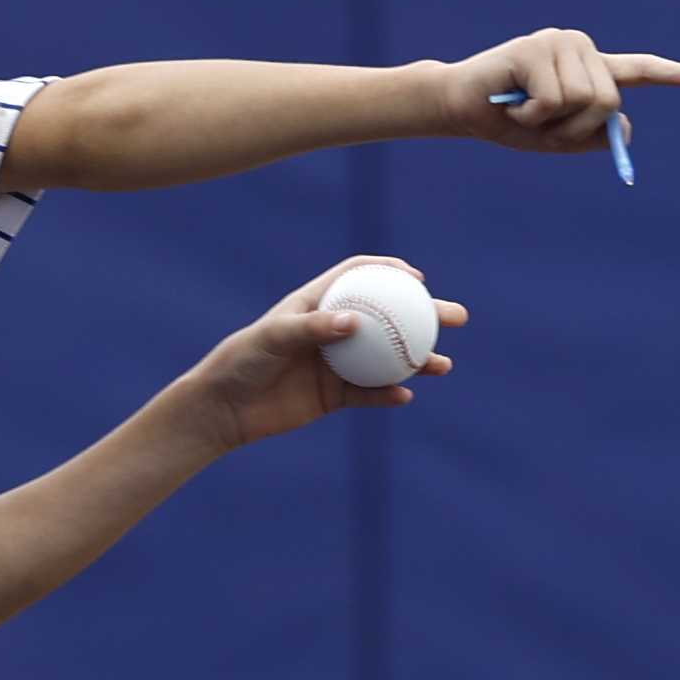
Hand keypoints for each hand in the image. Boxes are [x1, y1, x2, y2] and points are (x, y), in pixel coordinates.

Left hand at [184, 256, 467, 450]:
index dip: (390, 270)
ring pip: (389, 357)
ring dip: (419, 359)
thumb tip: (356, 322)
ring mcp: (336, 363)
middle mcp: (331, 330)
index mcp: (316, 304)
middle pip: (389, 315)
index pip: (359, 275)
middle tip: (456, 318)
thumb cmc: (241, 362)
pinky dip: (388, 394)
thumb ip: (312, 329)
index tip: (418, 279)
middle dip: (425, 314)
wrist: (224, 409)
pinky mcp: (334, 396)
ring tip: (442, 365)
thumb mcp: (272, 339)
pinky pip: (370, 394)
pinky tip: (404, 396)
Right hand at [429, 29, 679, 154]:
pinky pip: (553, 99)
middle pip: (609, 100)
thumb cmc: (506, 122)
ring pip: (583, 100)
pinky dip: (531, 115)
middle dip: (576, 129)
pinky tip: (510, 104)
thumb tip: (622, 125)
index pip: (635, 69)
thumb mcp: (557, 138)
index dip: (669, 75)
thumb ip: (594, 134)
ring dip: (550, 123)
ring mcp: (558, 43)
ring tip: (522, 113)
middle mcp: (579, 47)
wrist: (457, 108)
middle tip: (541, 127)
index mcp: (588, 68)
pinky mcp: (534, 48)